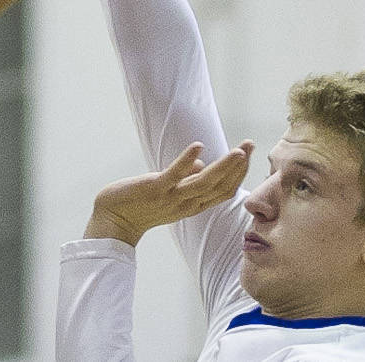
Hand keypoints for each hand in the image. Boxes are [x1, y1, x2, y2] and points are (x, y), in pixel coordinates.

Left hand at [85, 141, 253, 245]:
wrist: (113, 221)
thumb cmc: (141, 204)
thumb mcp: (170, 193)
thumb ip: (187, 180)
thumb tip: (202, 164)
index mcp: (193, 205)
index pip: (224, 190)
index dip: (238, 173)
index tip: (248, 154)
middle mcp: (187, 204)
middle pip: (221, 186)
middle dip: (238, 166)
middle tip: (251, 144)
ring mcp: (171, 198)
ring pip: (204, 183)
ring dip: (223, 167)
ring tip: (239, 151)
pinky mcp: (154, 189)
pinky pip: (174, 175)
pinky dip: (187, 161)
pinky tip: (199, 146)